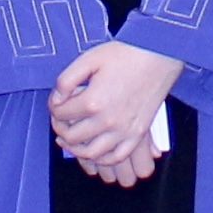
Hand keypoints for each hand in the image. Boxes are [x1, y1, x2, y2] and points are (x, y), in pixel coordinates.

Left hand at [48, 42, 185, 185]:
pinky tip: (96, 151)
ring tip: (70, 140)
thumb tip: (56, 99)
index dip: (53, 108)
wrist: (158, 55)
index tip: (56, 103)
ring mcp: (124, 130)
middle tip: (60, 121)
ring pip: (92, 154)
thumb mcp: (89, 59)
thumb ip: (66, 80)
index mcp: (93, 101)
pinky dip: (102, 159)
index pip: (61, 114)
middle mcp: (107, 121)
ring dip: (76, 149)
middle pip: (72, 137)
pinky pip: (116, 157)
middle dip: (60, 129)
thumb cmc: (126, 54)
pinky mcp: (137, 134)